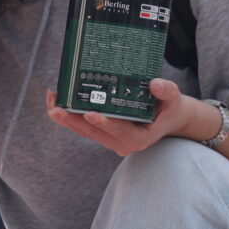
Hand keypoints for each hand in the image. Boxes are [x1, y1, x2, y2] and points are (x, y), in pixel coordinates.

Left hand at [45, 81, 218, 157]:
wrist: (170, 119)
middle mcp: (122, 144)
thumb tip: (155, 83)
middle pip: (94, 134)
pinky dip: (71, 117)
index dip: (104, 123)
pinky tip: (58, 102)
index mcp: (139, 139)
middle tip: (57, 108)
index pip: (119, 131)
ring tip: (52, 102)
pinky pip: (84, 128)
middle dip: (74, 121)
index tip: (89, 114)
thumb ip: (168, 92)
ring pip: (85, 132)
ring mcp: (112, 141)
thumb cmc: (171, 108)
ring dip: (67, 119)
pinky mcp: (104, 135)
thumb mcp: (176, 99)